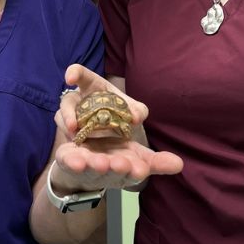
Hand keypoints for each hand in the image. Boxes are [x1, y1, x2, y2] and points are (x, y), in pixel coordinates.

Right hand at [53, 65, 182, 190]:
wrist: (103, 170)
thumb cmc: (119, 147)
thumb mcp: (138, 152)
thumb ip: (155, 157)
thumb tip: (178, 164)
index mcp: (97, 97)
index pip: (83, 78)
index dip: (77, 73)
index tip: (71, 78)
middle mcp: (80, 112)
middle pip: (68, 104)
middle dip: (72, 115)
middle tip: (78, 125)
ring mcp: (72, 132)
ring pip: (66, 127)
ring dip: (76, 135)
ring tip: (97, 157)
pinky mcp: (67, 154)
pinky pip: (64, 154)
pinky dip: (72, 159)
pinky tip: (79, 164)